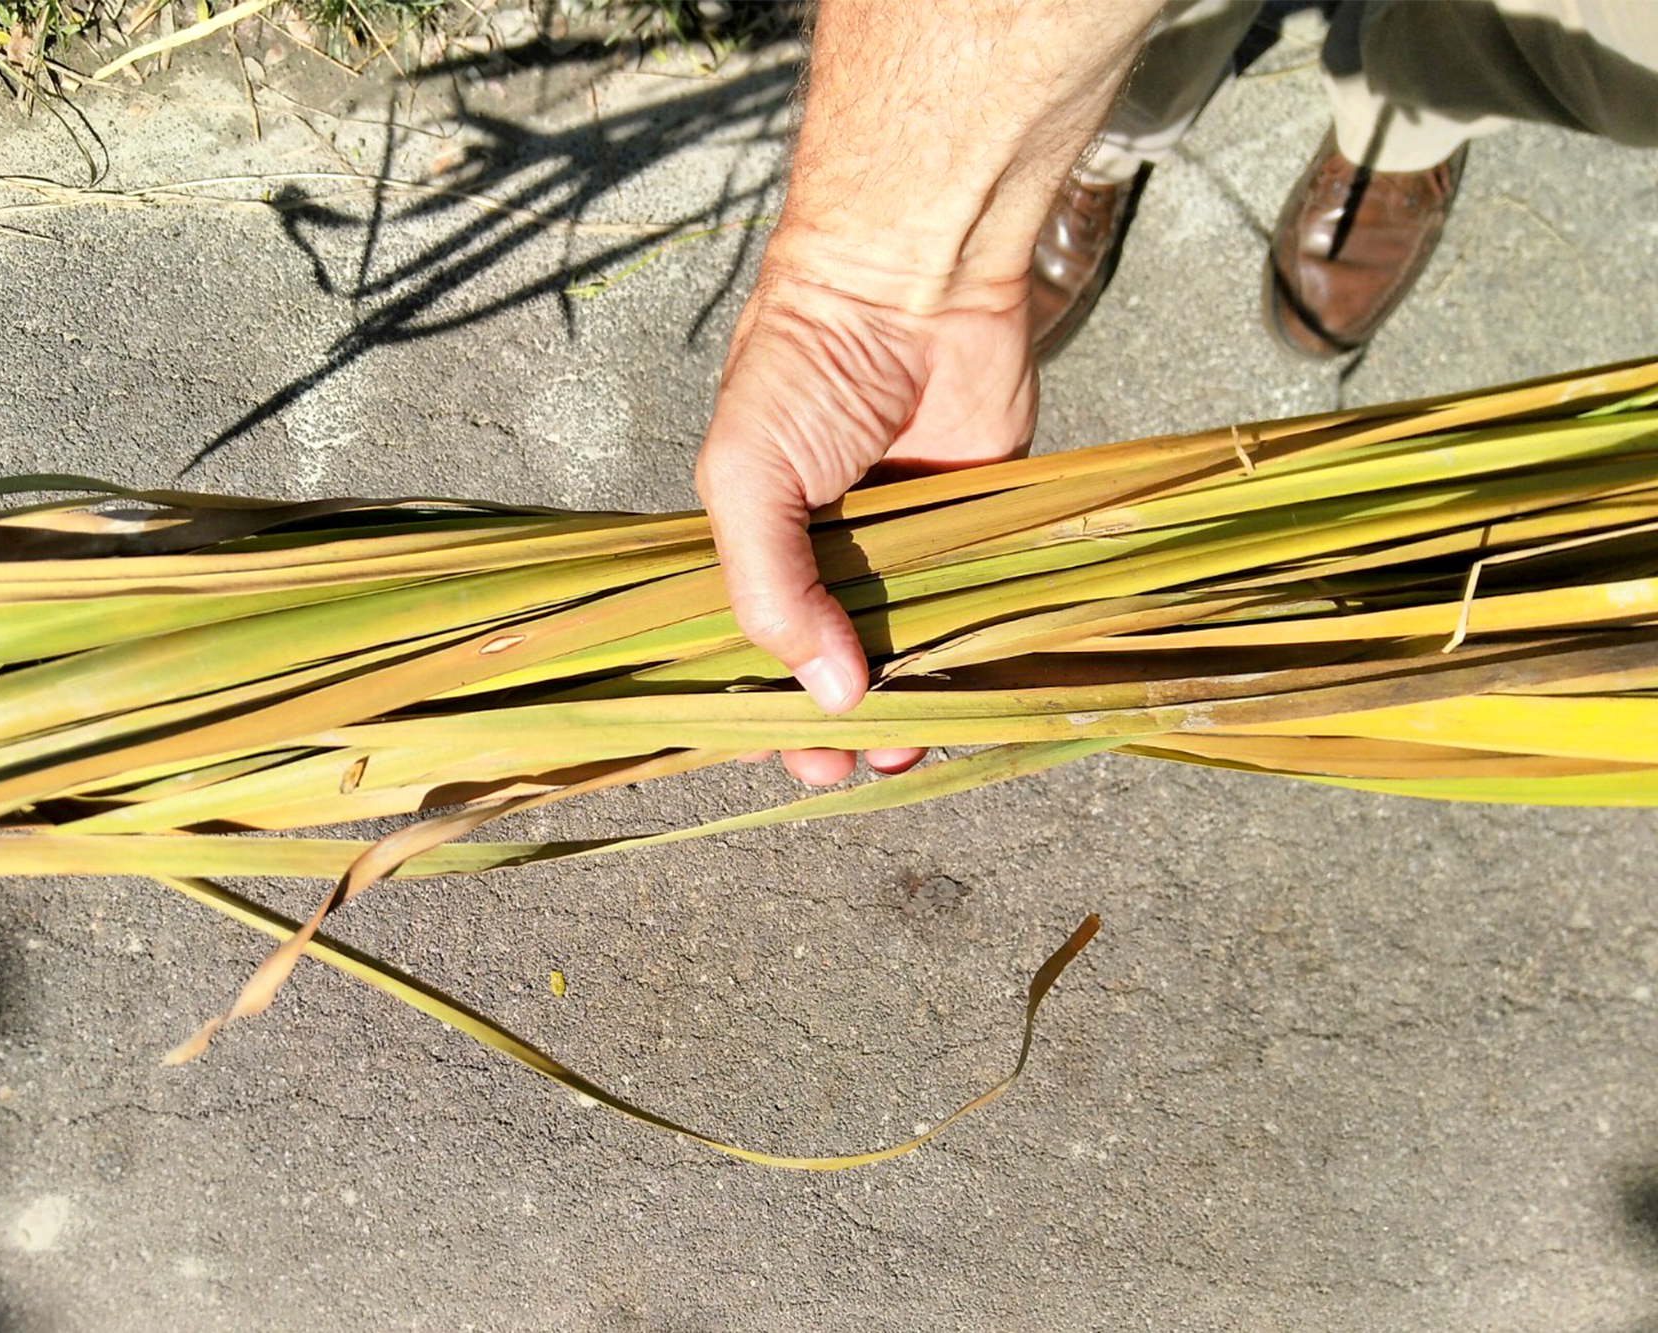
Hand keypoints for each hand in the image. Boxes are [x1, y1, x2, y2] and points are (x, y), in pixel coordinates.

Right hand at [696, 241, 1036, 785]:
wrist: (911, 281)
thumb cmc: (803, 369)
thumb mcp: (745, 479)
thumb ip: (768, 590)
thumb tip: (828, 694)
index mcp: (762, 541)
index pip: (754, 646)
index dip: (763, 708)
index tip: (784, 756)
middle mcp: (833, 553)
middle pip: (834, 663)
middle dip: (838, 725)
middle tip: (850, 764)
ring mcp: (908, 546)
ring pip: (910, 648)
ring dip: (910, 705)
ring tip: (910, 747)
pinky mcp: (985, 527)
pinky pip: (980, 604)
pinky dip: (978, 653)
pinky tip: (977, 695)